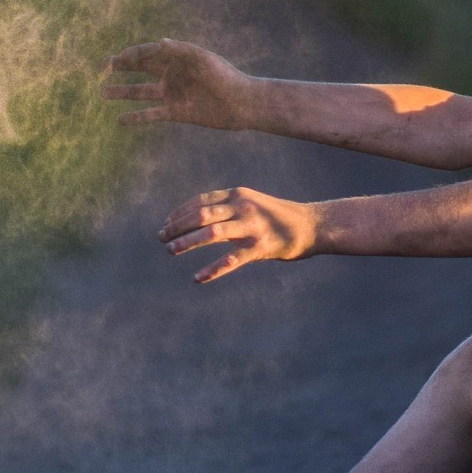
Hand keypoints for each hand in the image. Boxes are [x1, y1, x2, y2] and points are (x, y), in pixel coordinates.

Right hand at [102, 39, 254, 129]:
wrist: (241, 104)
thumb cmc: (225, 76)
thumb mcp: (203, 59)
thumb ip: (181, 51)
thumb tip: (160, 42)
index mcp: (177, 59)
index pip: (147, 53)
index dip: (130, 55)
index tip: (114, 60)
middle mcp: (171, 75)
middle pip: (141, 70)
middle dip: (122, 68)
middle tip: (103, 68)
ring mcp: (172, 94)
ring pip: (141, 93)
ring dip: (122, 92)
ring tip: (103, 93)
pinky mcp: (176, 113)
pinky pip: (151, 115)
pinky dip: (136, 117)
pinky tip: (120, 120)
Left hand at [160, 187, 320, 282]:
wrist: (310, 225)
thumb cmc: (276, 216)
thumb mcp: (250, 203)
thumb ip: (227, 208)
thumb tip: (198, 218)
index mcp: (237, 194)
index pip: (200, 201)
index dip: (179, 213)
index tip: (165, 223)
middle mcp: (242, 207)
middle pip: (200, 215)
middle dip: (177, 226)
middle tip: (162, 238)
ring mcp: (251, 226)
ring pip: (211, 233)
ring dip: (187, 242)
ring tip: (171, 251)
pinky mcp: (260, 247)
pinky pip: (231, 260)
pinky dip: (212, 269)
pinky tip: (197, 278)